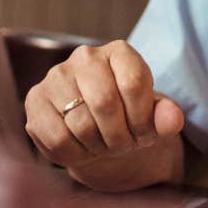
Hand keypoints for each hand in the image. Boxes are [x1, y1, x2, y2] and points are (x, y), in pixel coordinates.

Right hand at [23, 40, 185, 190]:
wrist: (98, 132)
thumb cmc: (129, 119)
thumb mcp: (154, 118)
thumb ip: (166, 117)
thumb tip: (172, 119)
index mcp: (120, 52)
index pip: (134, 84)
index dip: (142, 119)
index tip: (144, 134)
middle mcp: (86, 56)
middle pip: (105, 103)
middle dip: (119, 137)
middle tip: (122, 146)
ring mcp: (57, 76)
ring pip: (80, 124)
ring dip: (97, 147)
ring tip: (103, 146)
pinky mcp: (35, 99)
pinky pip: (56, 137)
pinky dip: (74, 155)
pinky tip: (82, 149)